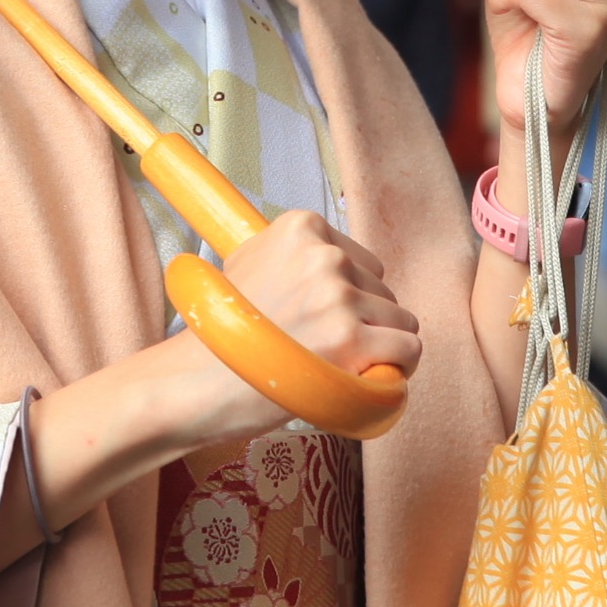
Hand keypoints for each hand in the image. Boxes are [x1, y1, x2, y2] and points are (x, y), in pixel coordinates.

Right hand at [166, 209, 421, 441]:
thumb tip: (339, 268)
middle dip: (363, 324)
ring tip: (340, 368)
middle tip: (325, 351)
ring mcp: (339, 296)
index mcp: (304, 226)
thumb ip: (295, 258)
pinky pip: (408, 349)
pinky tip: (369, 380)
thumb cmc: (224, 329)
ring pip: (401, 321)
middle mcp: (326, 254)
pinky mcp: (351, 340)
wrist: (198, 378)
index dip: (349, 299)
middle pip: (383, 292)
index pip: (365, 264)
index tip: (323, 322)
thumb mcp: (251, 263)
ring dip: (379, 348)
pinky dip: (397, 368)